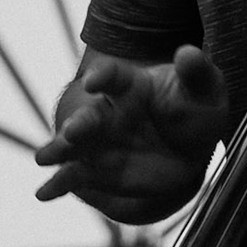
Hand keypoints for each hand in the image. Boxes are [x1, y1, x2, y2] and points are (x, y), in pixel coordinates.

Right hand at [35, 45, 229, 223]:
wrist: (191, 145)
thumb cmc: (196, 107)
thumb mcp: (204, 87)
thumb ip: (195, 71)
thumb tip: (188, 52)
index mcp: (131, 85)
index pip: (113, 76)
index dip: (103, 76)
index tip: (93, 80)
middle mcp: (110, 113)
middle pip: (89, 116)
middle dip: (79, 123)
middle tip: (71, 130)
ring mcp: (102, 142)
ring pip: (75, 146)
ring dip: (59, 150)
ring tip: (43, 158)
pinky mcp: (99, 170)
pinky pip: (76, 177)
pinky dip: (58, 185)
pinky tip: (43, 193)